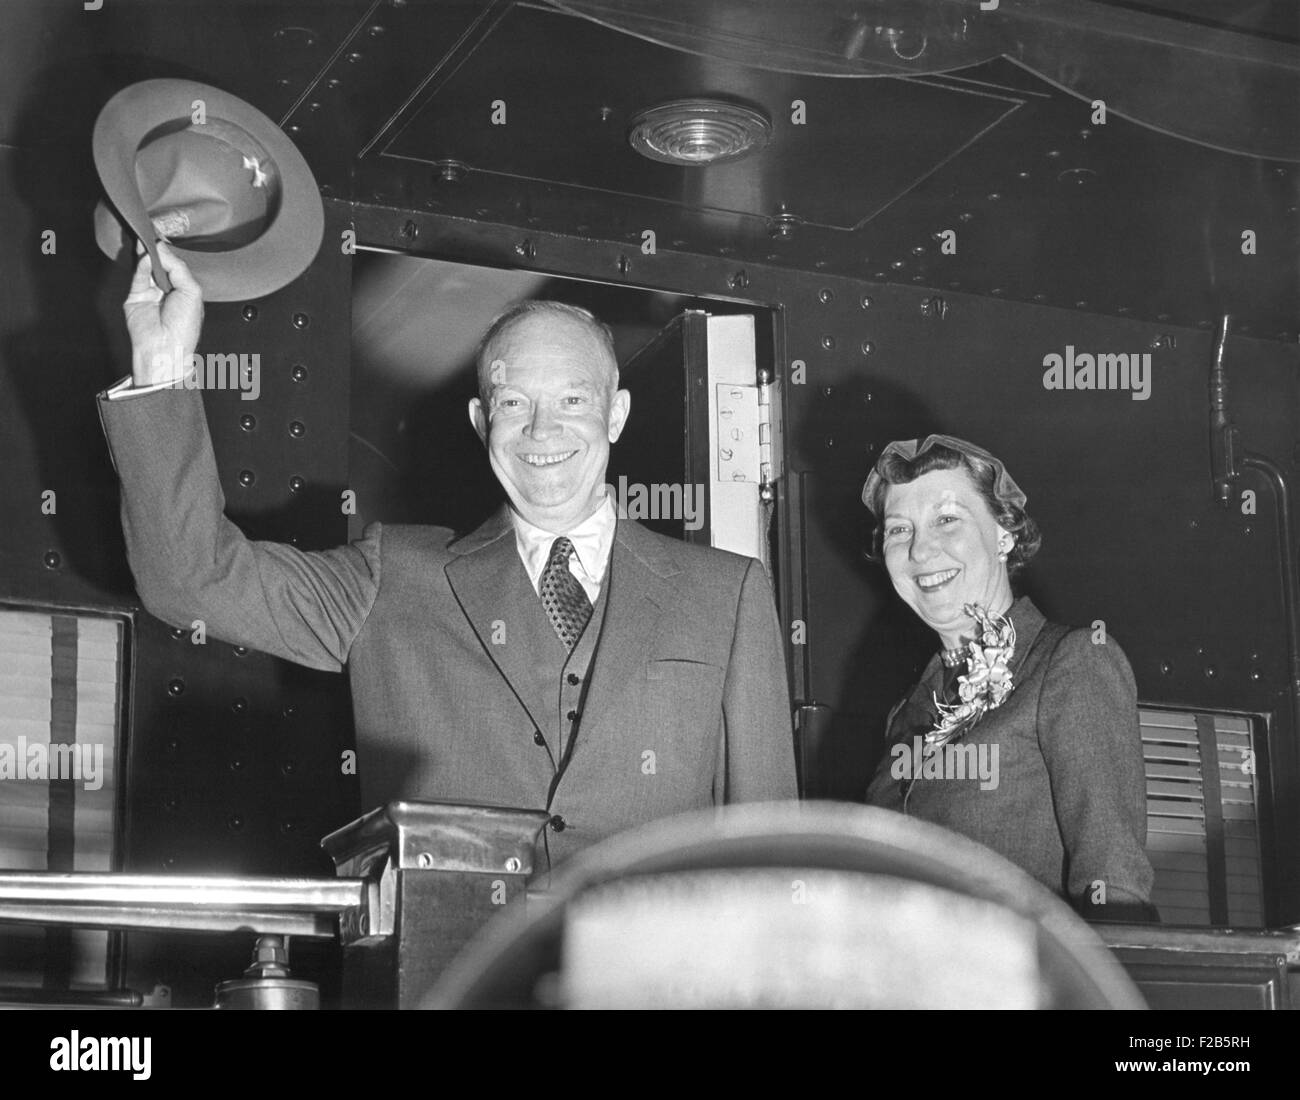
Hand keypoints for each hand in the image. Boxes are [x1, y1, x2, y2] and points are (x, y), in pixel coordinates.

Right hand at [123, 241, 204, 386]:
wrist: (166, 348)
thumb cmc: (184, 328)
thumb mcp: (191, 292)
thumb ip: (178, 268)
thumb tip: (163, 248)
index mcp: (184, 290)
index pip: (175, 265)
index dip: (170, 251)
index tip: (165, 235)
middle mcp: (167, 290)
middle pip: (160, 263)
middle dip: (158, 250)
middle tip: (154, 232)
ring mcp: (150, 292)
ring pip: (147, 267)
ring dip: (148, 254)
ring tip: (148, 240)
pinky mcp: (135, 296)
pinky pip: (138, 277)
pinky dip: (142, 266)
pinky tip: (146, 257)